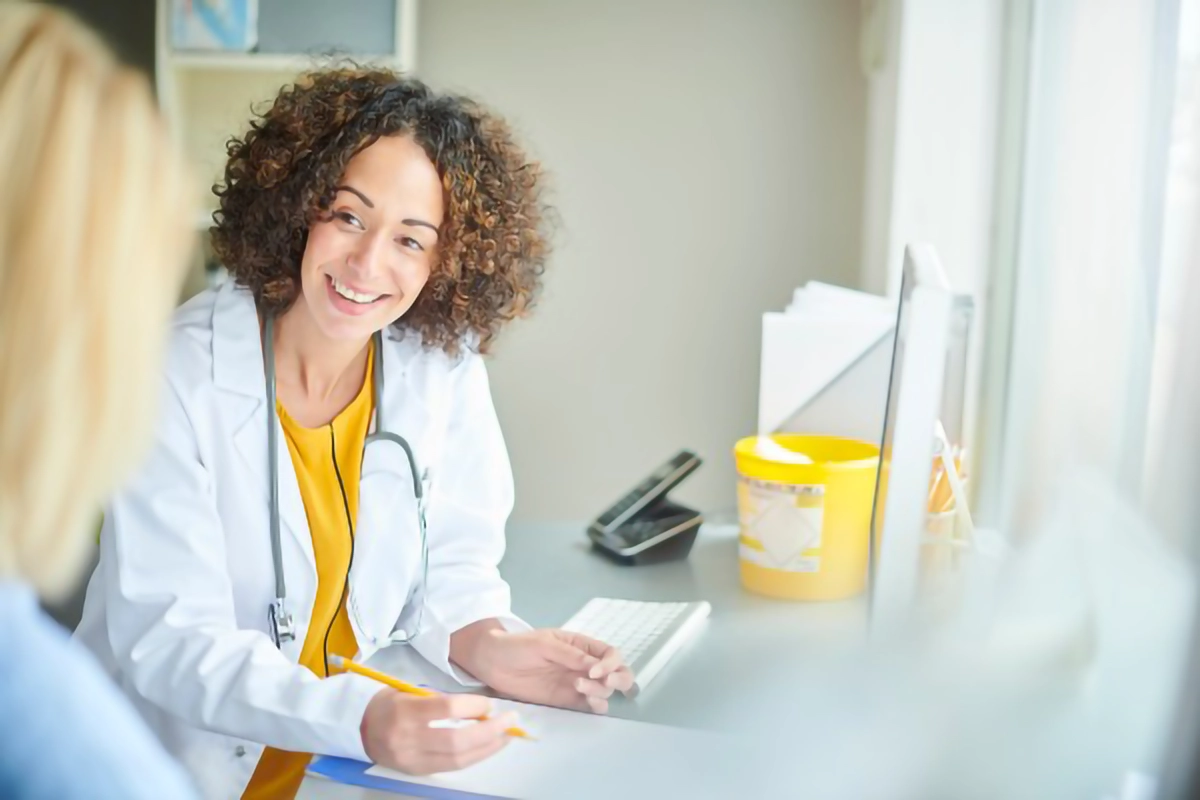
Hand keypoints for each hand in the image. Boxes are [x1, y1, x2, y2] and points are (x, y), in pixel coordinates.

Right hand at [360, 688, 516, 774]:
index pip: (446, 709)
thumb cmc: (390, 702)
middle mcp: (408, 738)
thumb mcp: (410, 692)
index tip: (489, 704)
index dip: (473, 707)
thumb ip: (441, 700)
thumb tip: (480, 709)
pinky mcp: (417, 771)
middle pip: (456, 740)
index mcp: (405, 711)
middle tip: (511, 721)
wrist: (359, 727)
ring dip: (487, 747)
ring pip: (458, 758)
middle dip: (490, 731)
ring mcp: (412, 759)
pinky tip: (488, 747)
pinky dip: (474, 757)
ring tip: (506, 736)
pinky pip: (452, 767)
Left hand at [453, 625, 634, 712]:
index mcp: (581, 645)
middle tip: (604, 682)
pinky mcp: (566, 700)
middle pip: (617, 673)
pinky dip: (596, 706)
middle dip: (619, 679)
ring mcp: (576, 683)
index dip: (610, 663)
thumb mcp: (544, 644)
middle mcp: (583, 664)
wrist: (492, 663)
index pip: (611, 654)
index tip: (595, 671)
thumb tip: (596, 665)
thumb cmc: (517, 646)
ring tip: (579, 688)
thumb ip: (570, 655)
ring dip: (601, 691)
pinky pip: (590, 705)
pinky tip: (586, 702)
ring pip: (605, 691)